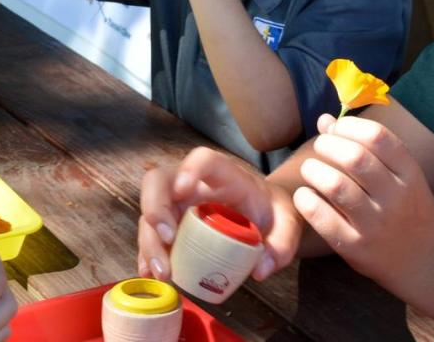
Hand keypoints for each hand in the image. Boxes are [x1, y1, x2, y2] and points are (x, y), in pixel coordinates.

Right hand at [138, 147, 300, 280]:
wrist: (261, 215)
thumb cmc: (271, 211)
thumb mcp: (286, 222)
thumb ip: (282, 243)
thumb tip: (260, 269)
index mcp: (223, 173)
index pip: (203, 159)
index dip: (189, 169)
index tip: (183, 190)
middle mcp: (192, 182)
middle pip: (160, 179)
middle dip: (156, 206)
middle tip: (167, 239)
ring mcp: (177, 202)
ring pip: (150, 209)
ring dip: (149, 239)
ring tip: (163, 272)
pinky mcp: (170, 222)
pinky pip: (151, 233)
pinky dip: (146, 253)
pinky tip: (149, 272)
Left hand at [293, 114, 433, 301]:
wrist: (423, 260)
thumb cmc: (401, 204)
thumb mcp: (396, 174)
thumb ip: (361, 144)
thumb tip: (325, 120)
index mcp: (409, 173)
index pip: (377, 136)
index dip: (349, 126)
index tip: (336, 130)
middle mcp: (396, 198)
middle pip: (354, 158)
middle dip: (327, 145)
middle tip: (320, 148)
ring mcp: (377, 225)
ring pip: (335, 185)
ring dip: (313, 170)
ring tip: (311, 170)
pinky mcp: (356, 247)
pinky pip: (321, 217)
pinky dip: (305, 200)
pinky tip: (306, 196)